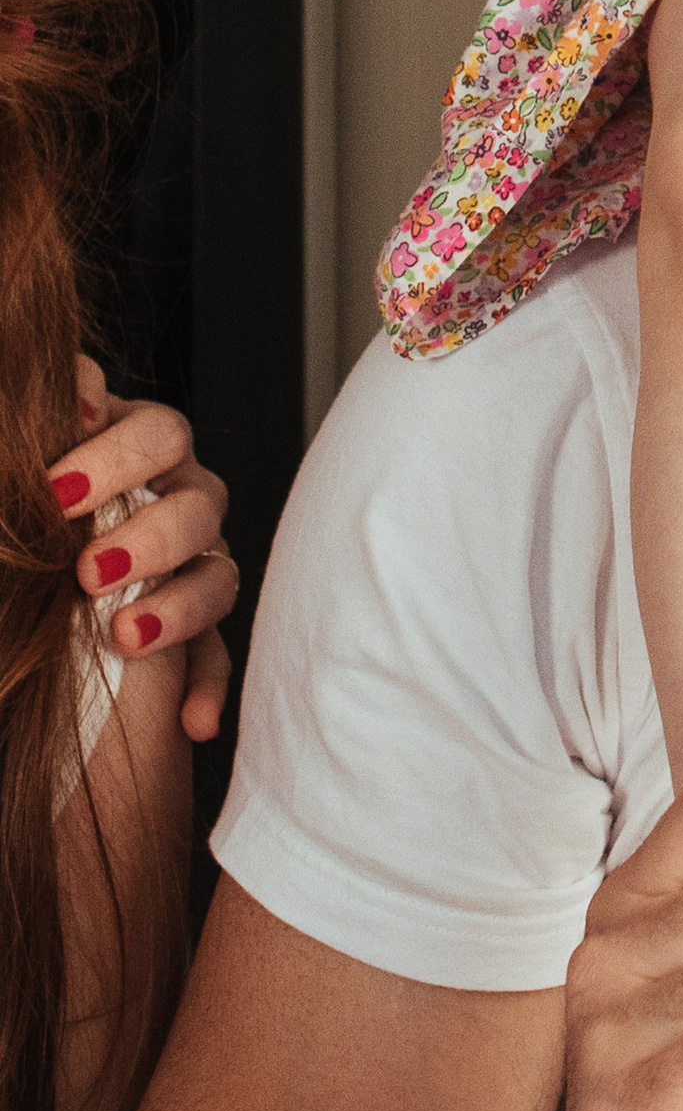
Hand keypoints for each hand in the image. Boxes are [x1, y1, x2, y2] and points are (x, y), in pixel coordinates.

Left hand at [47, 355, 237, 740]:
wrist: (39, 581)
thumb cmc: (35, 500)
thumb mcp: (38, 453)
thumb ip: (62, 405)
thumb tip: (77, 387)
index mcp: (141, 447)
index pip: (159, 432)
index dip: (116, 456)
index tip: (54, 488)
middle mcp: (182, 499)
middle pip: (201, 502)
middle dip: (150, 537)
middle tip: (89, 570)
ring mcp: (198, 564)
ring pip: (218, 576)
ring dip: (177, 608)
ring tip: (124, 639)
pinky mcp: (199, 631)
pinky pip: (219, 657)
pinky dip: (208, 688)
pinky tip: (191, 723)